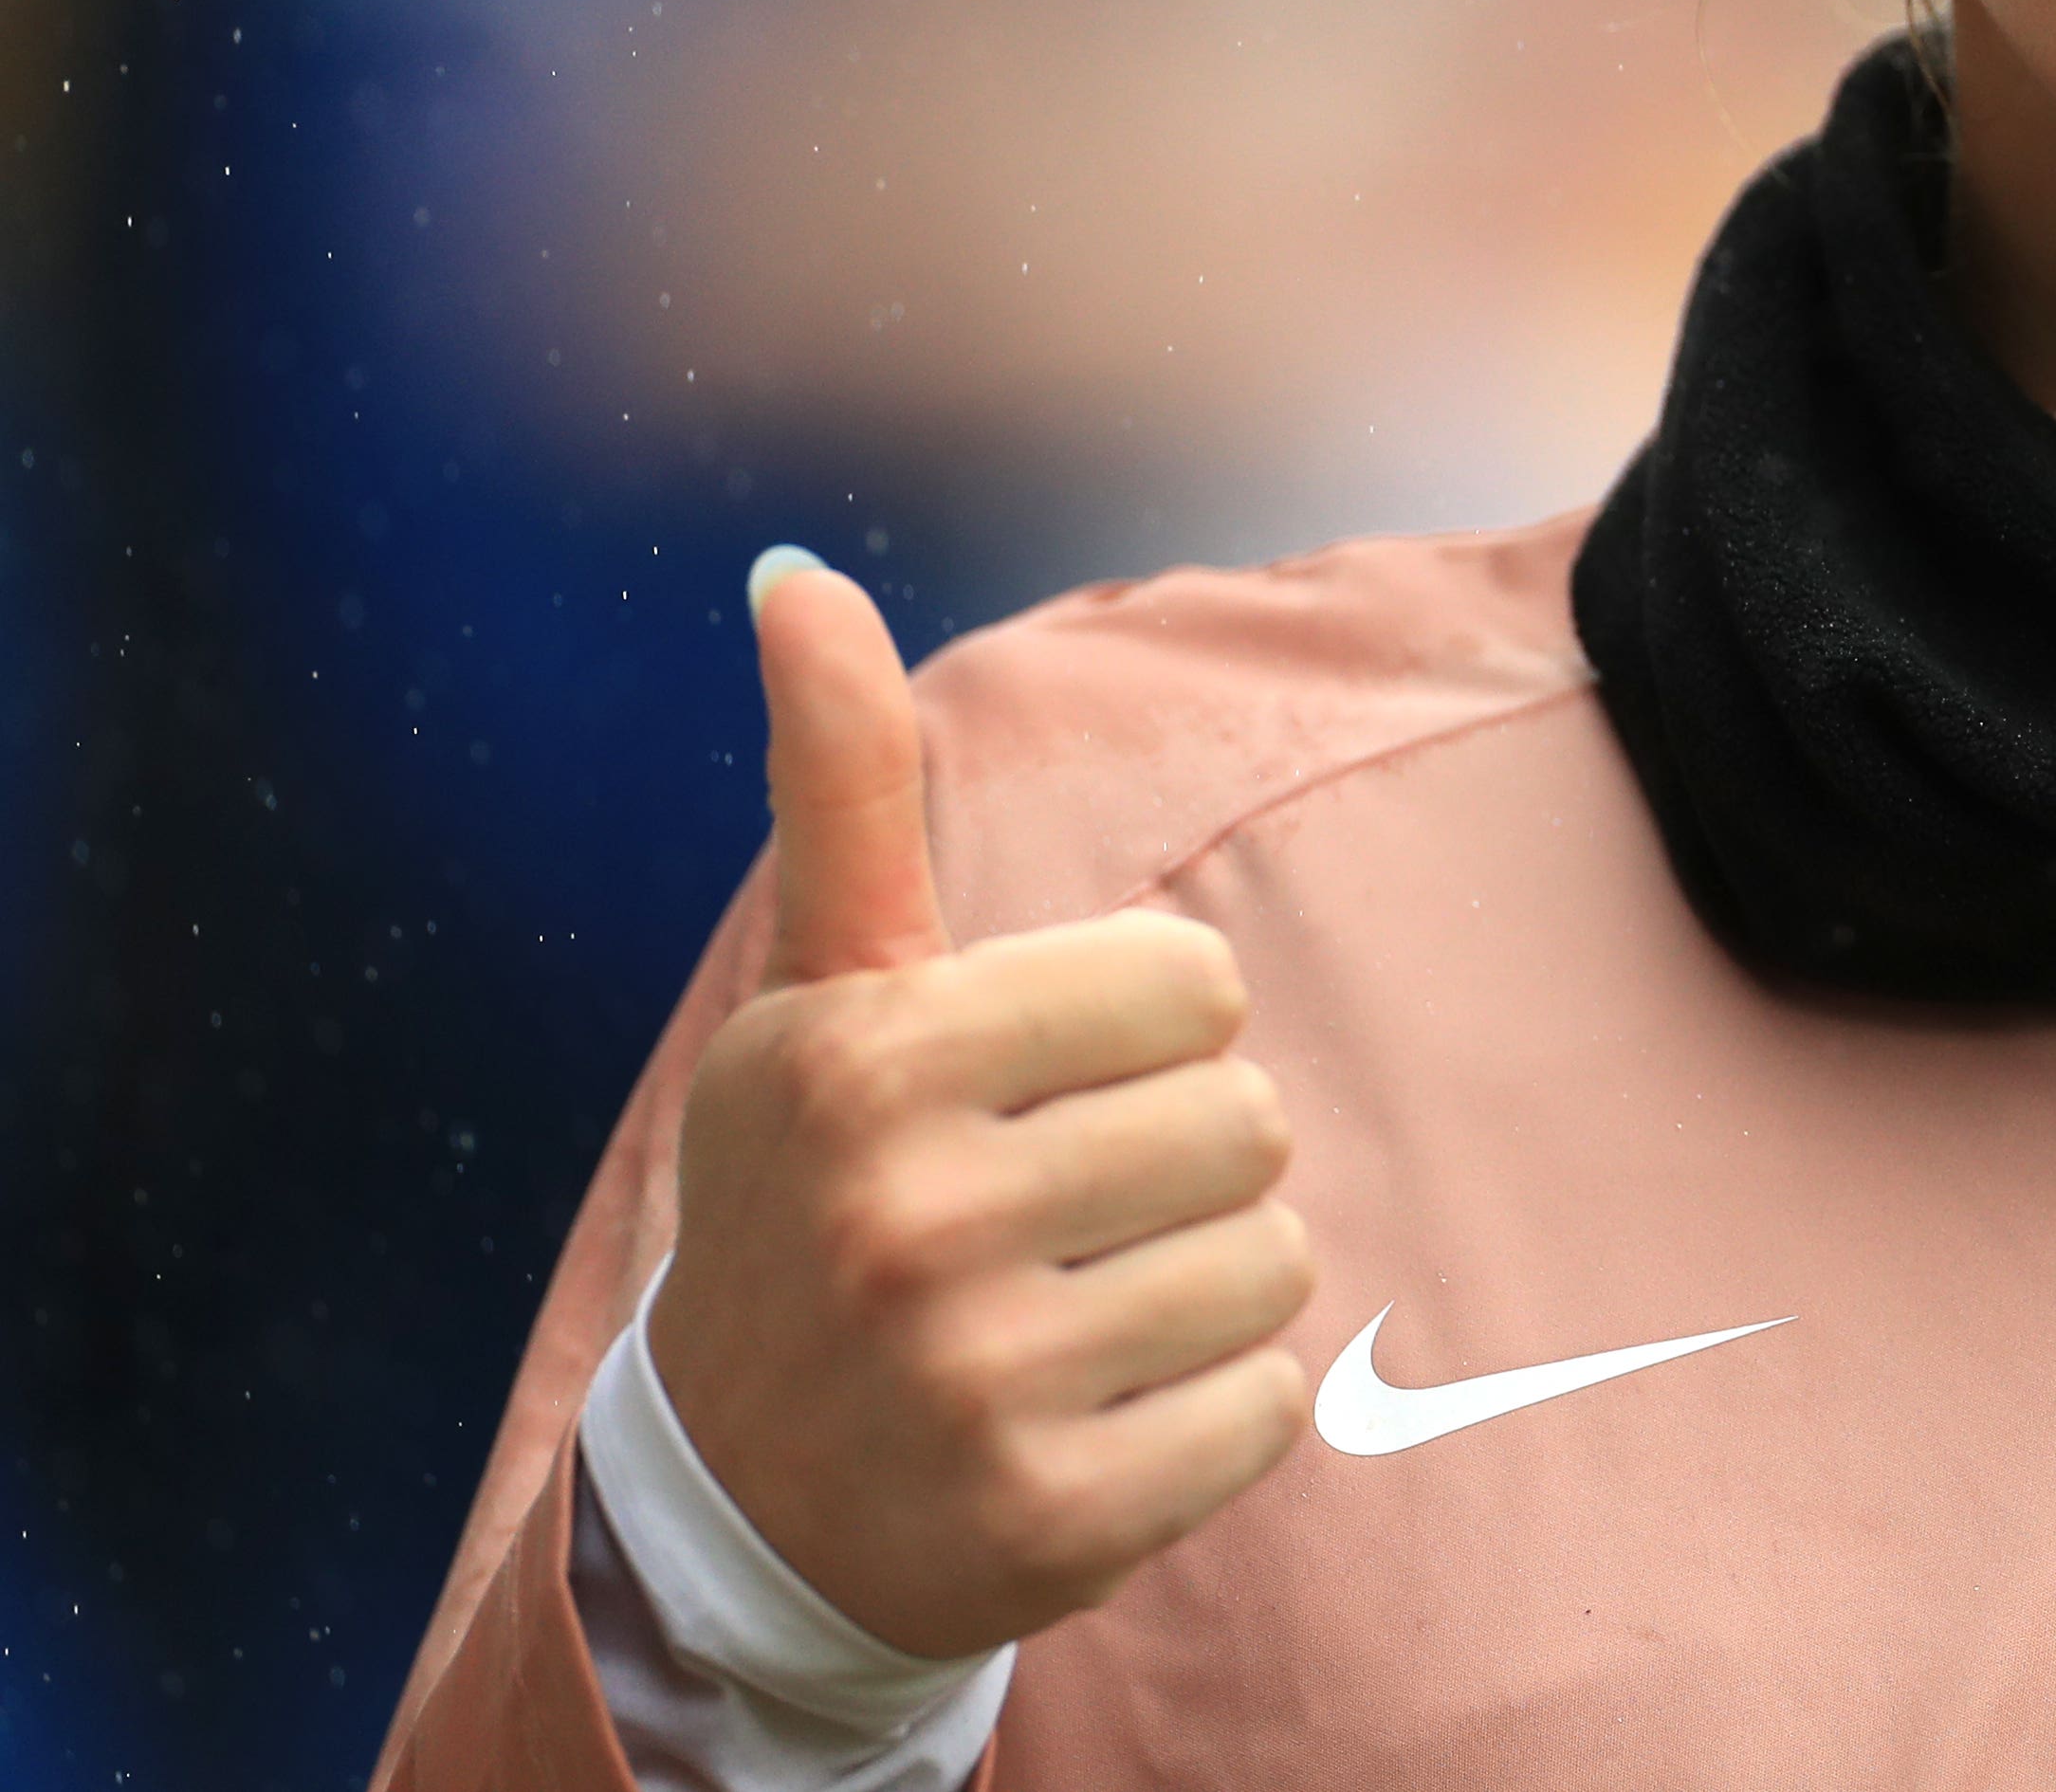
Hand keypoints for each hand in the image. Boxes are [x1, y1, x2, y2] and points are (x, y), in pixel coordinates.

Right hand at [646, 549, 1316, 1658]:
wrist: (738, 1510)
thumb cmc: (817, 1197)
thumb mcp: (822, 992)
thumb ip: (844, 782)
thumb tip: (793, 571)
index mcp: (867, 1064)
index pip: (1198, 984)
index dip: (1145, 1032)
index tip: (1037, 1089)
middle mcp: (909, 1220)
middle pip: (1251, 1119)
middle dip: (1181, 1159)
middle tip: (1053, 1218)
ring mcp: (974, 1384)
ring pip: (1276, 1258)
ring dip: (1202, 1286)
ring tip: (1066, 1317)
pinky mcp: (1050, 1523)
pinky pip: (1270, 1407)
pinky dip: (1211, 1415)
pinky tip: (1086, 1421)